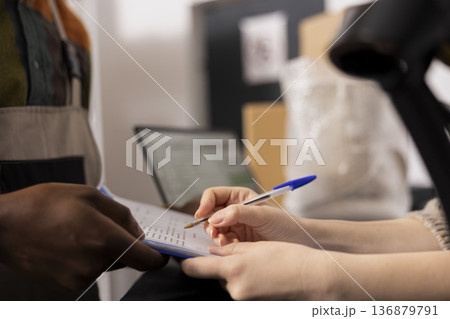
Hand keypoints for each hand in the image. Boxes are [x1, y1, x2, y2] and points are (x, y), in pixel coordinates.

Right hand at [0, 183, 167, 290]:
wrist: (3, 226)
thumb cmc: (42, 205)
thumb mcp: (90, 196)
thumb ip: (122, 215)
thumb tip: (139, 233)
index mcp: (106, 239)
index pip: (147, 260)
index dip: (157, 257)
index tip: (160, 252)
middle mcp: (96, 263)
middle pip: (126, 258)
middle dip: (121, 242)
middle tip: (100, 224)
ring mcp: (80, 278)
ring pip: (107, 264)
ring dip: (102, 250)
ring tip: (77, 231)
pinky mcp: (67, 285)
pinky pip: (90, 271)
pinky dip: (86, 259)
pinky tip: (68, 243)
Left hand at [181, 241, 334, 299]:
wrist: (314, 278)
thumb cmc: (289, 258)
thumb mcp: (257, 246)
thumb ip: (231, 250)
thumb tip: (214, 252)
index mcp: (233, 270)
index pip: (195, 268)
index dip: (186, 261)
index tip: (183, 256)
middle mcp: (234, 289)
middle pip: (215, 275)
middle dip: (223, 265)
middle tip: (239, 253)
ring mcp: (243, 299)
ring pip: (229, 282)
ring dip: (236, 273)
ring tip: (258, 263)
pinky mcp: (251, 304)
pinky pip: (240, 289)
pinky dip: (245, 281)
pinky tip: (262, 273)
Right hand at [195, 187, 304, 245]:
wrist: (296, 242)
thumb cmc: (284, 223)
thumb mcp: (261, 215)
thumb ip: (238, 213)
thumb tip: (216, 217)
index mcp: (239, 196)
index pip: (213, 195)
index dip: (205, 204)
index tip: (202, 215)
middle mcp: (234, 209)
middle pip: (210, 213)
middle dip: (209, 224)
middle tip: (216, 233)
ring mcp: (234, 225)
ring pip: (213, 229)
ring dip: (216, 236)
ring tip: (225, 242)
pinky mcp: (236, 240)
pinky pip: (221, 242)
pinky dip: (223, 245)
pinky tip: (233, 247)